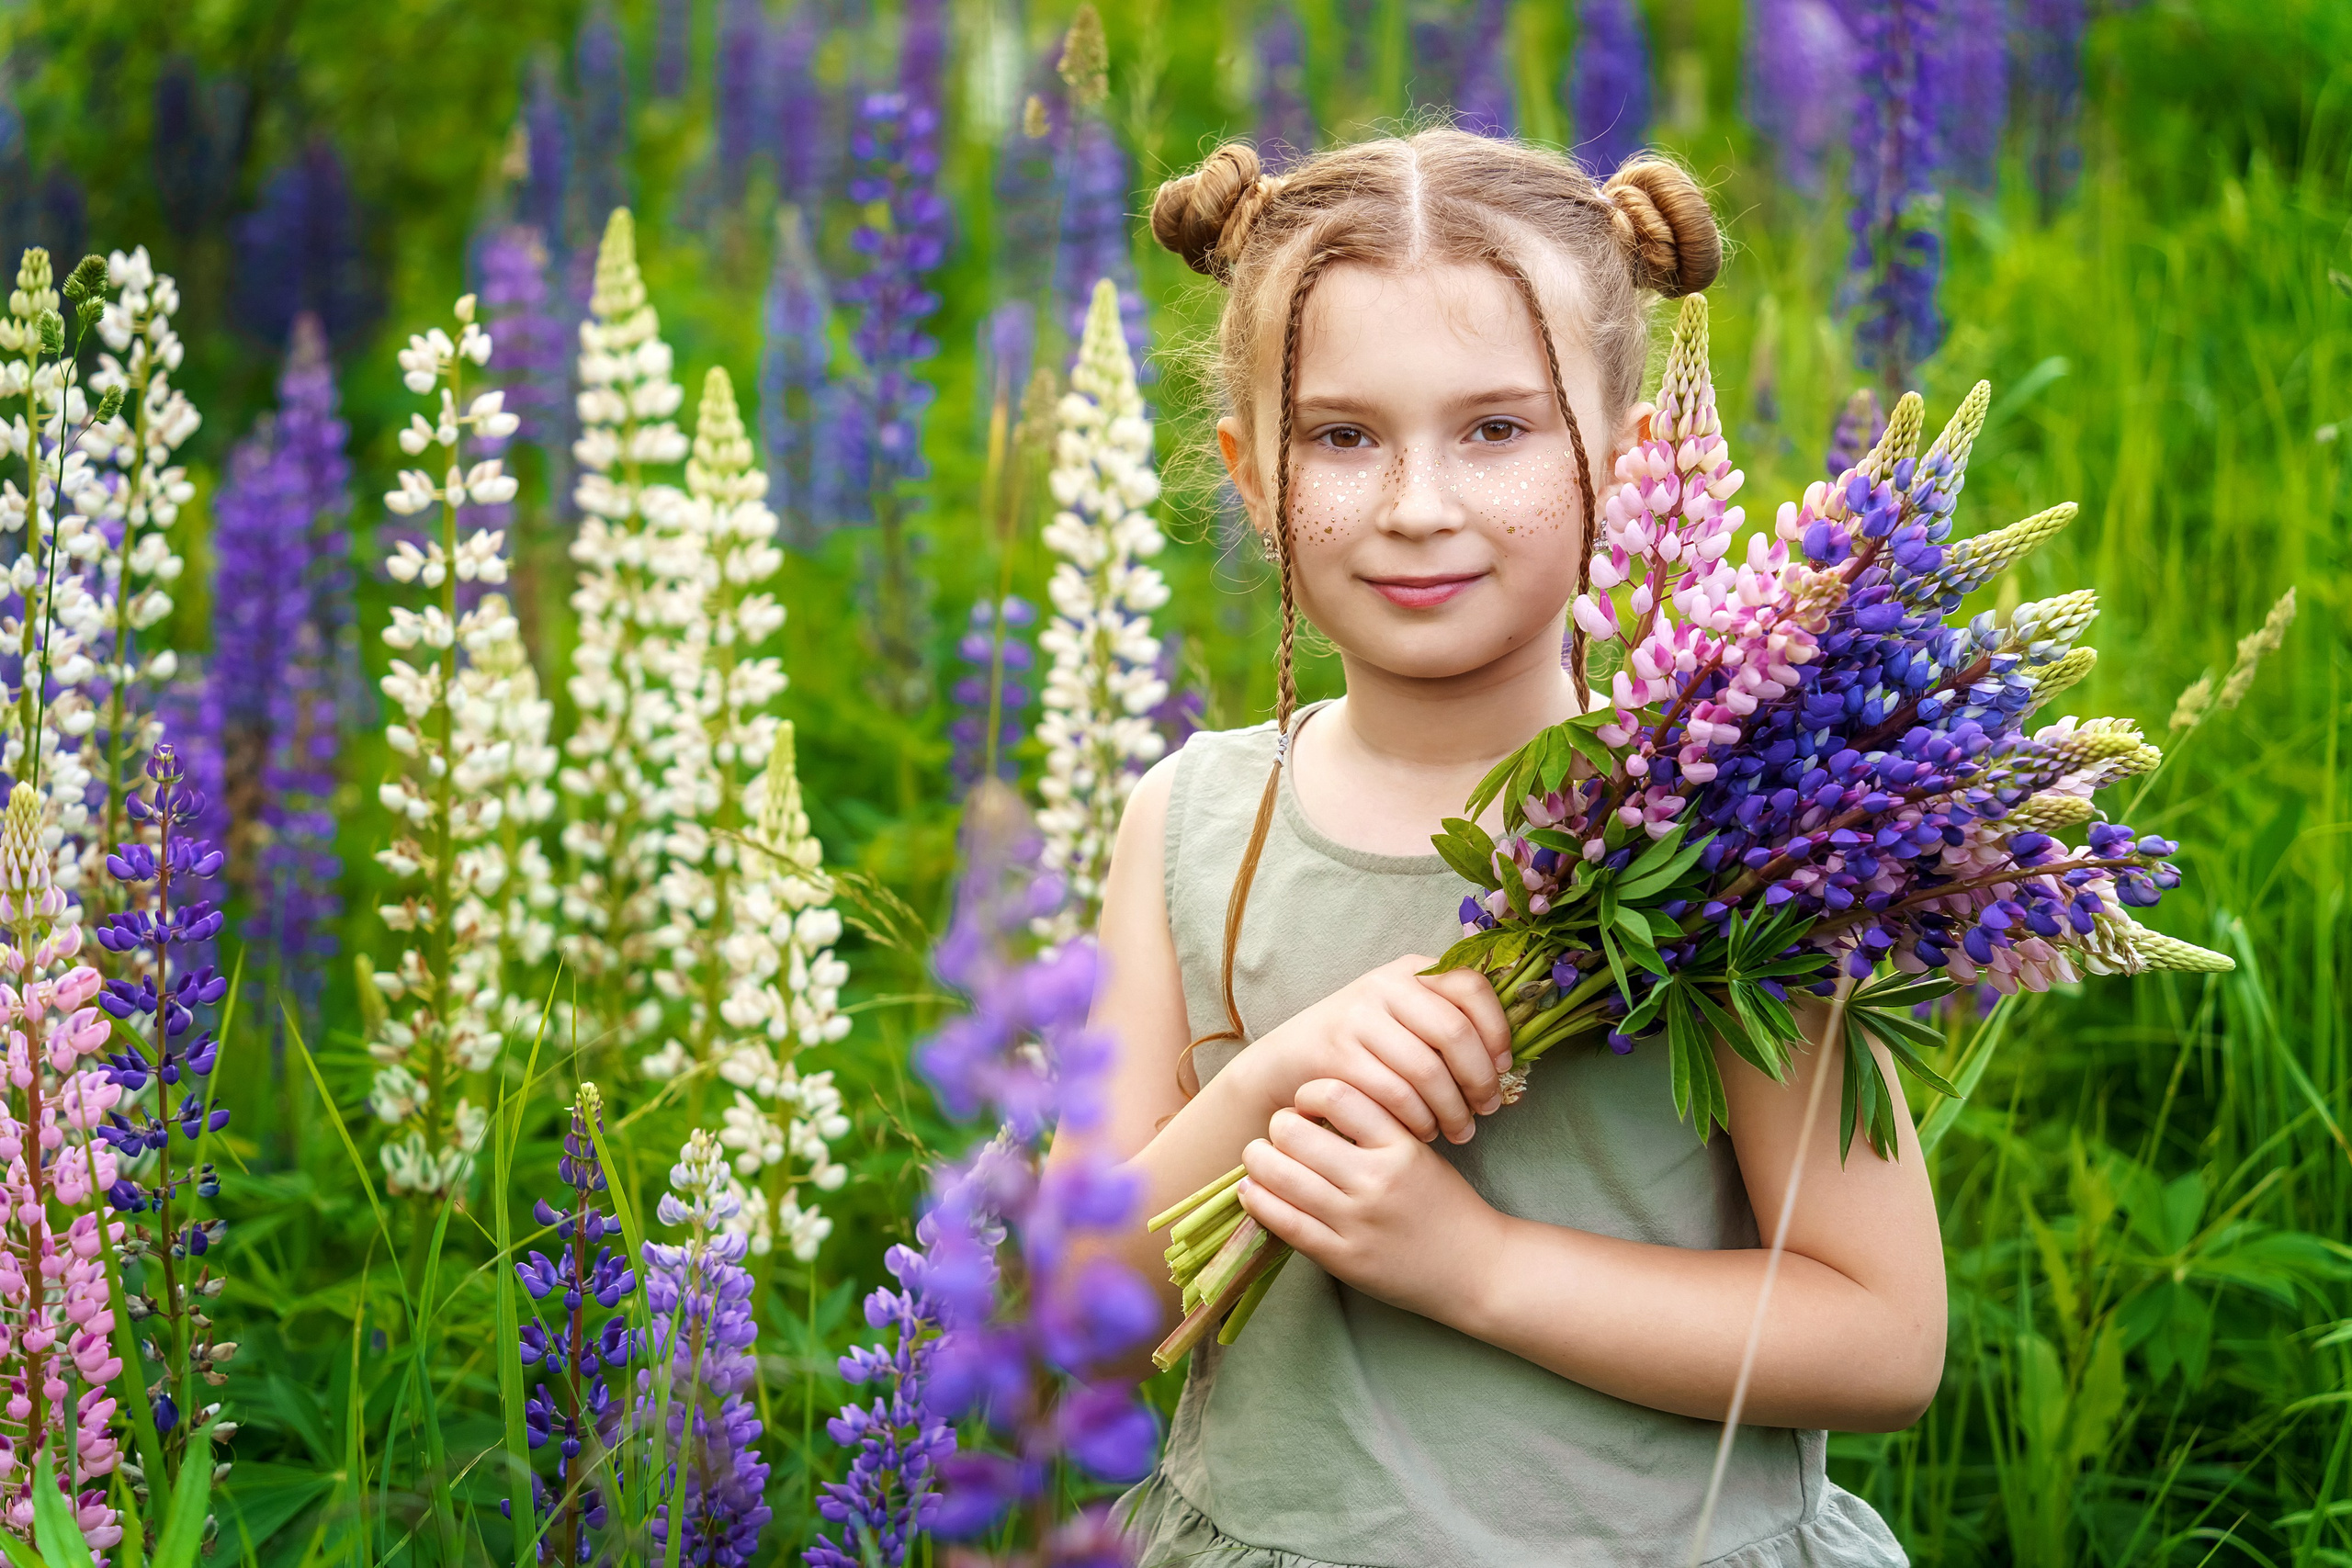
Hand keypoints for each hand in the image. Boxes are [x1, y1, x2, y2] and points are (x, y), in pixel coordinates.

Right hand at [1237, 956, 1511, 1145]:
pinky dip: (1419, 1121)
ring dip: (1453, 1111)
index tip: (1504, 1067)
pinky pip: (1395, 1096)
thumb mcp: (1403, 1016)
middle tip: (1488, 1109)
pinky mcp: (1338, 1057)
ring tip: (1461, 1130)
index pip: (1471, 986)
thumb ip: (1448, 1021)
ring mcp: (1358, 1019)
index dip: (1497, 1029)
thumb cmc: (1364, 1044)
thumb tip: (1507, 1059)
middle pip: (1454, 1033)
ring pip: (1427, 1072)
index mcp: (1411, 970)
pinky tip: (1425, 1132)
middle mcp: (1384, 986)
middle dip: (1480, 1080)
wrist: (1290, 1060)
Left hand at [1237, 1077, 1507, 1323]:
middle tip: (1282, 1132)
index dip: (1308, 1093)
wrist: (1478, 1269)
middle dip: (1279, 1126)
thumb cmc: (1446, 1205)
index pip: (1335, 1095)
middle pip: (1294, 1133)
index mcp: (1400, 1146)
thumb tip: (1312, 1105)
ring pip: (1279, 1175)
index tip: (1307, 1103)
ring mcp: (1356, 1222)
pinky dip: (1259, 1201)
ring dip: (1259, 1160)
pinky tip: (1253, 1190)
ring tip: (1261, 1157)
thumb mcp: (1421, 1152)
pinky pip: (1282, 1222)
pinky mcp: (1342, 1258)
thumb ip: (1376, 1128)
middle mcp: (1376, 1181)